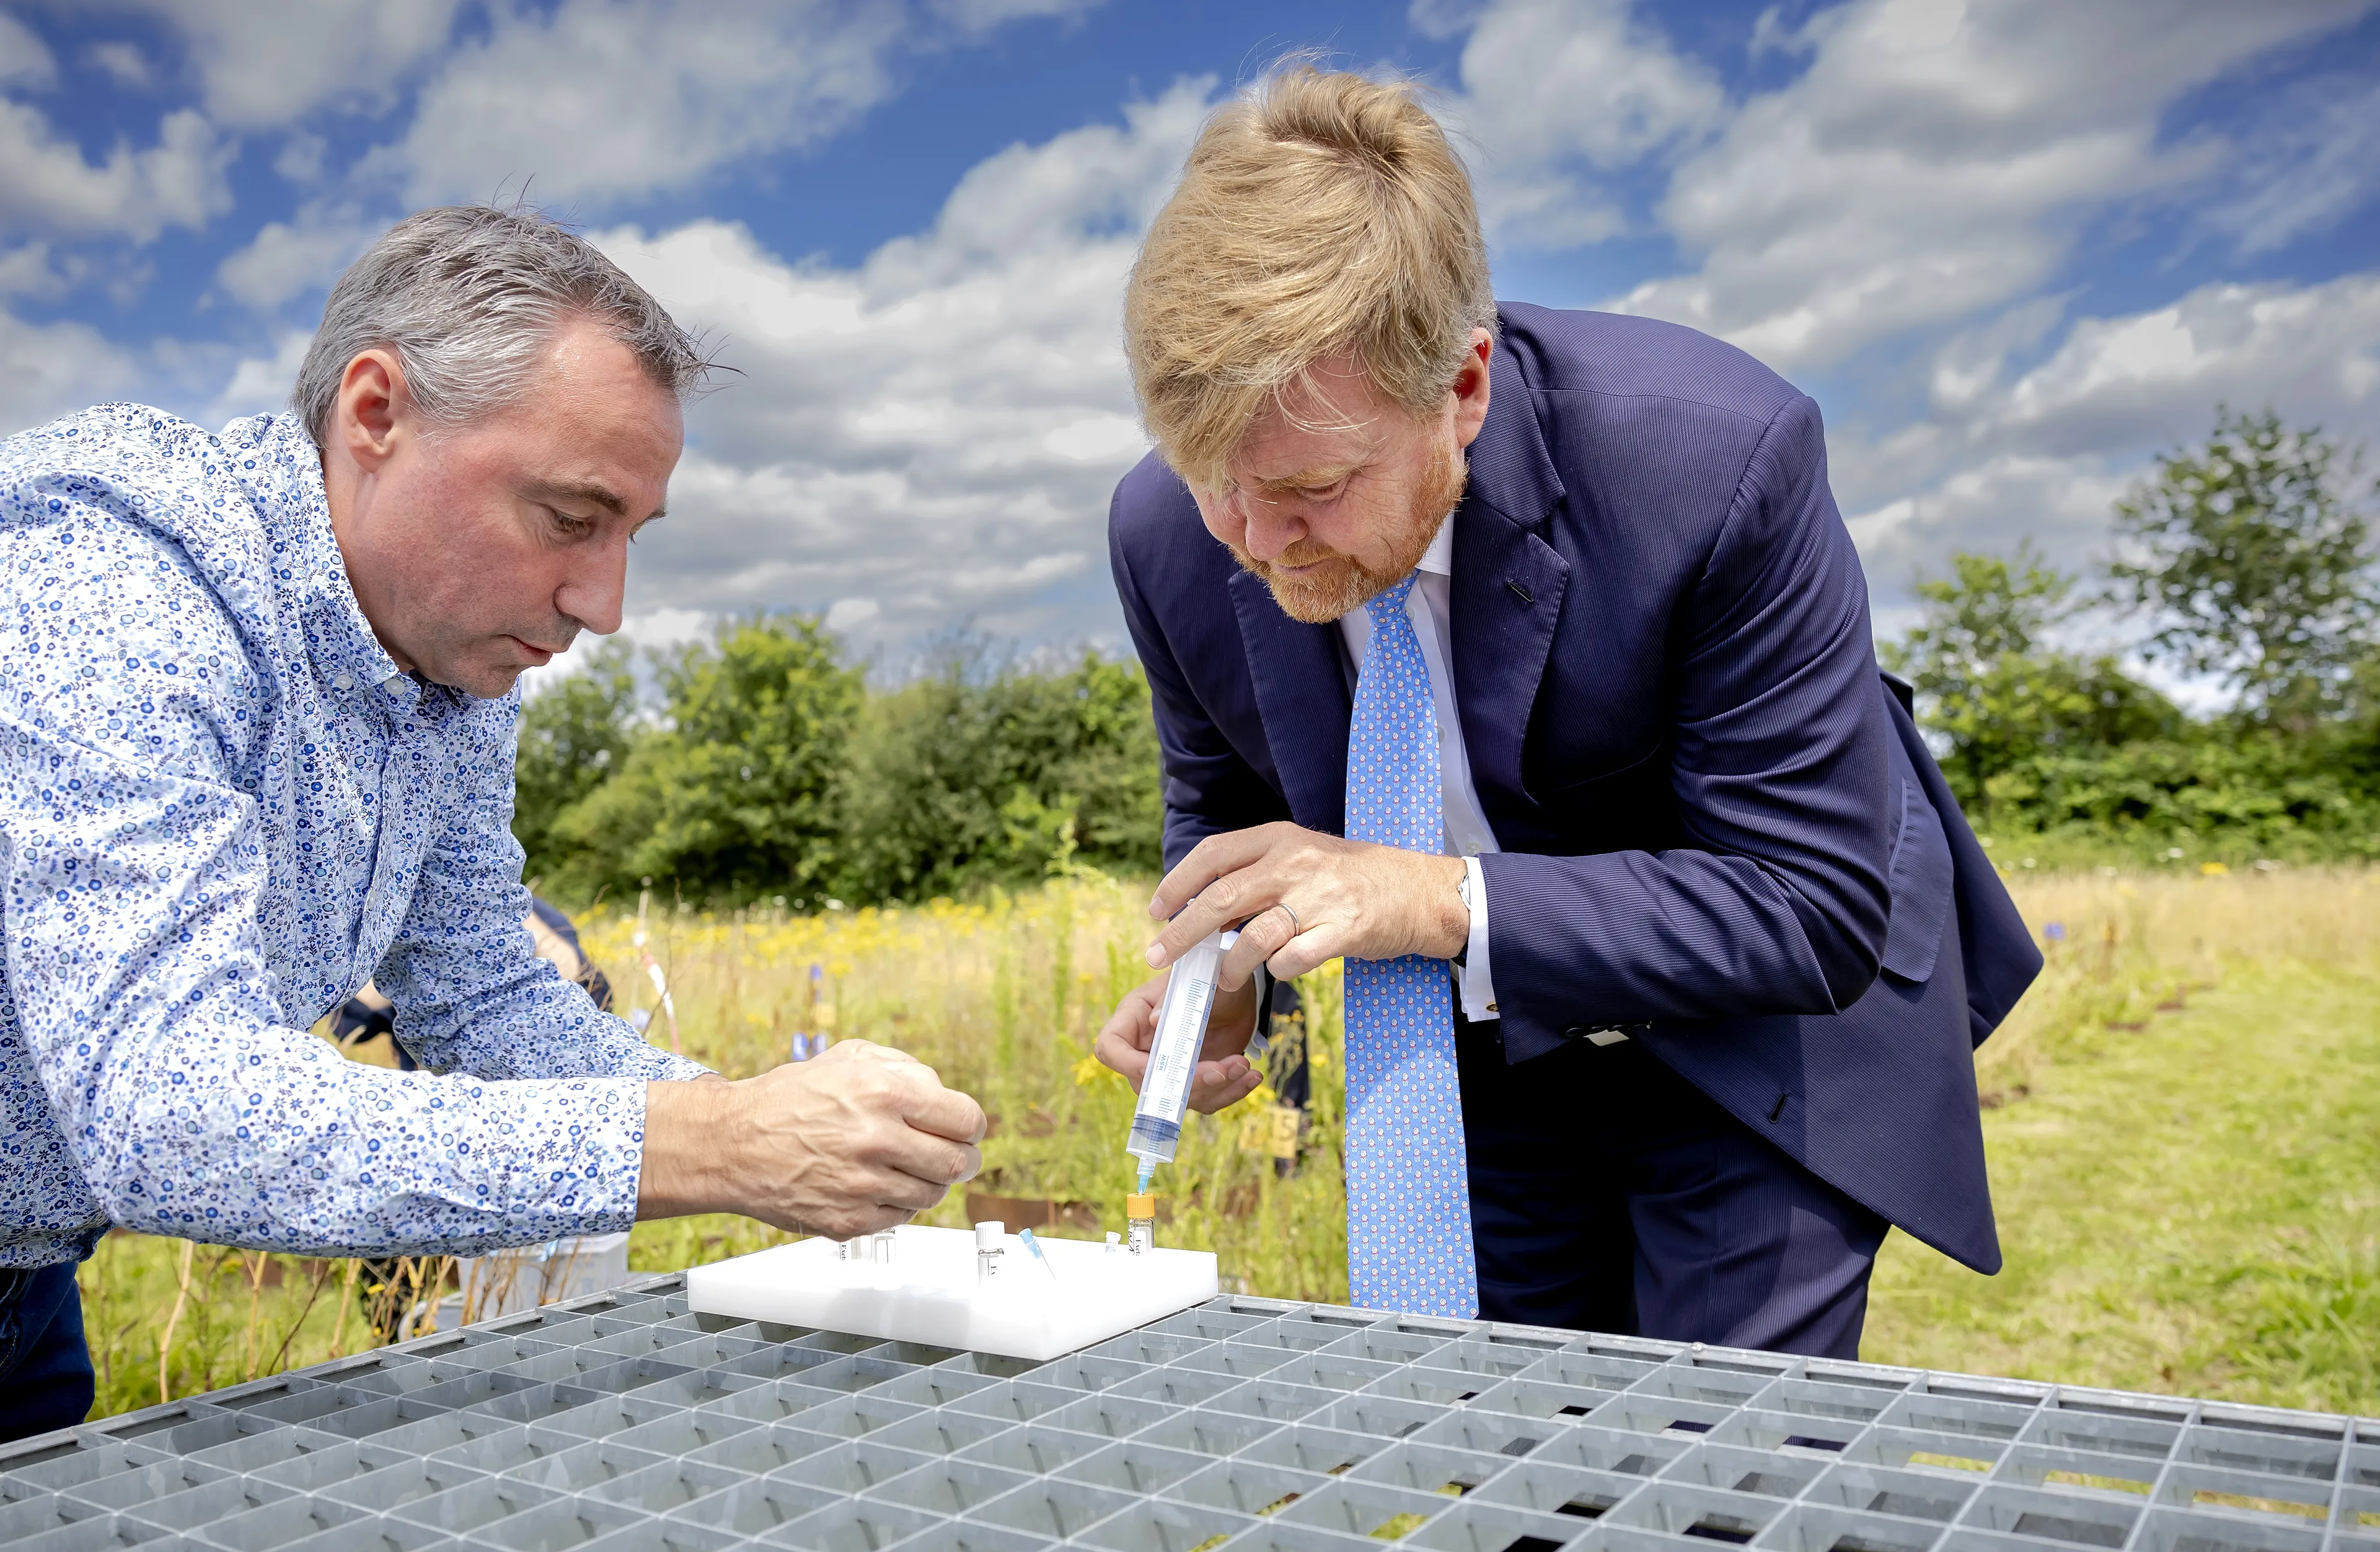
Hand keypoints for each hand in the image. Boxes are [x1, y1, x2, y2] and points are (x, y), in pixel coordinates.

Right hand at [638, 1039, 985, 1238]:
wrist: (733, 1143)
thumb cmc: (789, 1099)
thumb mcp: (850, 1057)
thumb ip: (907, 1069)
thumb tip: (945, 1096)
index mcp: (885, 1093)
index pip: (966, 1120)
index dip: (971, 1127)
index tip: (966, 1130)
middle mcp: (877, 1139)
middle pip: (958, 1163)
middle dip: (963, 1158)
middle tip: (953, 1155)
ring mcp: (863, 1185)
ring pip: (932, 1195)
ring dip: (928, 1182)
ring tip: (904, 1167)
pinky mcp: (848, 1221)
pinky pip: (900, 1218)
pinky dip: (897, 1203)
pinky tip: (875, 1185)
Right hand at [1095, 970, 1264, 1113]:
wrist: (1238, 992)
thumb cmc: (1211, 977)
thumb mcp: (1198, 980)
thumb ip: (1176, 997)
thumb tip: (1155, 1020)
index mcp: (1134, 1017)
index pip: (1111, 1047)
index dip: (1128, 1063)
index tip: (1163, 1069)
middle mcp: (1145, 1047)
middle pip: (1148, 1083)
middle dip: (1189, 1082)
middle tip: (1223, 1070)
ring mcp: (1169, 1067)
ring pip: (1179, 1098)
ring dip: (1215, 1088)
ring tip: (1243, 1066)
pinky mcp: (1193, 1081)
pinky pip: (1204, 1100)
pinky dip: (1230, 1093)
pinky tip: (1250, 1077)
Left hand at [1146, 822, 1467, 988]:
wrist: (1417, 892)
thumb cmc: (1350, 878)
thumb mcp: (1300, 857)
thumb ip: (1255, 875)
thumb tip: (1201, 911)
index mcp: (1279, 838)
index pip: (1213, 854)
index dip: (1177, 883)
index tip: (1156, 910)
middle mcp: (1294, 863)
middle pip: (1221, 898)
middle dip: (1182, 932)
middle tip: (1157, 955)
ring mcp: (1319, 897)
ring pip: (1253, 937)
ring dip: (1229, 966)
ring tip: (1224, 980)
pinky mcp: (1342, 931)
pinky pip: (1291, 960)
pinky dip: (1275, 971)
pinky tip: (1278, 970)